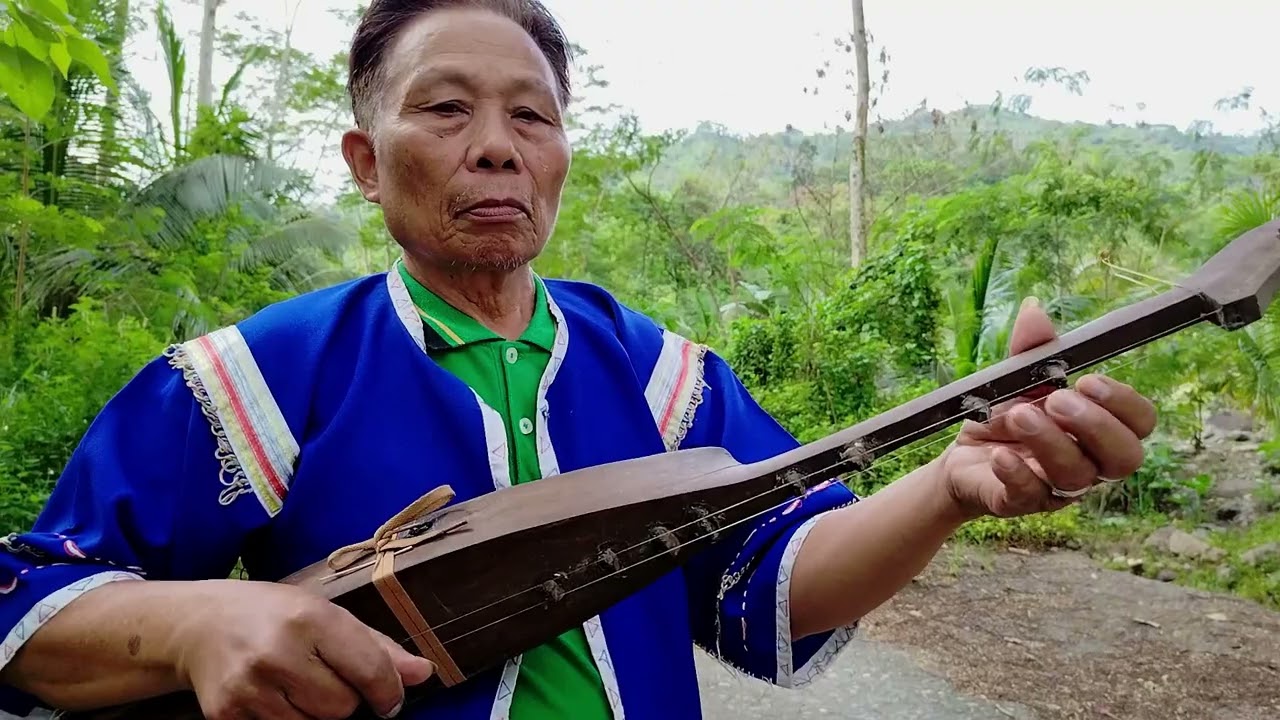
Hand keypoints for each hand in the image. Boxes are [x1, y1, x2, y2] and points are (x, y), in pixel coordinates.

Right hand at [170, 580, 434, 719]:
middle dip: (344, 698)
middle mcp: (277, 652)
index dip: (388, 693)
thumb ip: (377, 647)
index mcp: (309, 618)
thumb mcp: (326, 614)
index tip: (389, 700)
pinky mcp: (227, 715)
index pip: (370, 671)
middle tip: (322, 675)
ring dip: (315, 712)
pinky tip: (274, 696)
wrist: (198, 625)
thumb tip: (423, 674)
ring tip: (296, 683)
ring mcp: (249, 687)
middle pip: (343, 707)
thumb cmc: (273, 615)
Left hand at [940, 298, 1158, 519]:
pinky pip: (1029, 496)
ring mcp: (1058, 488)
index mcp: (1100, 430)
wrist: (961, 457)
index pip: (1141, 423)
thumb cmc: (1005, 417)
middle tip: (1057, 400)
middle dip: (1095, 425)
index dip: (1124, 403)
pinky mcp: (1021, 503)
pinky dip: (1016, 474)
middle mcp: (1090, 463)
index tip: (1088, 380)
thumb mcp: (1018, 380)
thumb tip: (1034, 309)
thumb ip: (1031, 350)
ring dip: (1049, 441)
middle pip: (1125, 458)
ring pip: (1076, 476)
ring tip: (1016, 414)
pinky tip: (999, 454)